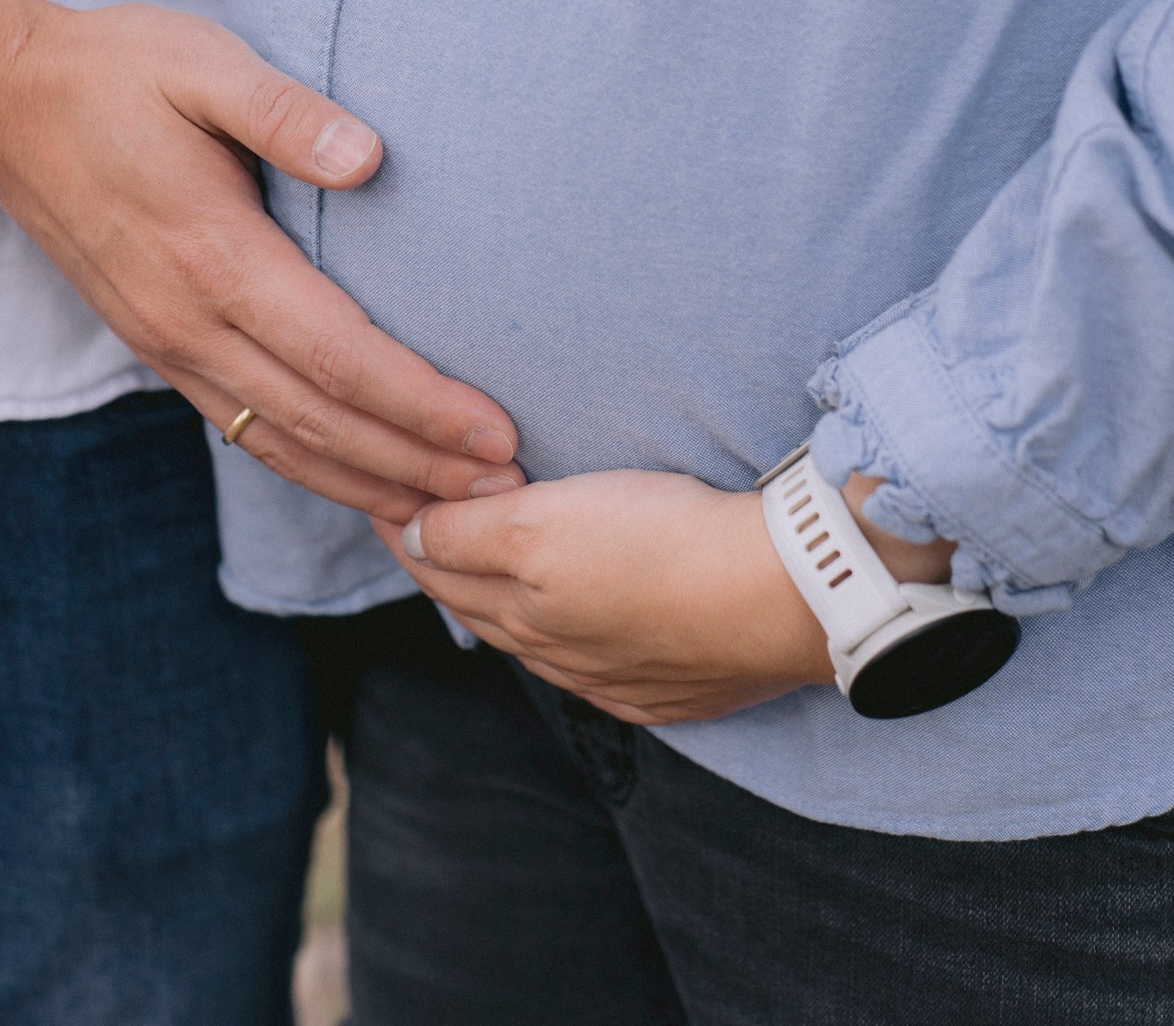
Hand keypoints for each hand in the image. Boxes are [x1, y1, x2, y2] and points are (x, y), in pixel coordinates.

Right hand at [0, 1, 522, 522]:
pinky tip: (361, 478)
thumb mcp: (204, 63)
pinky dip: (310, 466)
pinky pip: (243, 427)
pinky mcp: (156, 345)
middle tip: (506, 496)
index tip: (495, 435)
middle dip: (417, 465)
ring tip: (451, 512)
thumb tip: (370, 158)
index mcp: (214, 254)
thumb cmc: (117, 71)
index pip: (337, 357)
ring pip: (280, 442)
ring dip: (370, 482)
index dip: (421, 406)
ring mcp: (166, 341)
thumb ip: (285, 111)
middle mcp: (188, 319)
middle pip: (320, 421)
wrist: (3, 102)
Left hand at [374, 469, 955, 722]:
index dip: (409, 525)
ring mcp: (620, 676)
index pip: (440, 569)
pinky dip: (569, 633)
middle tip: (418, 514)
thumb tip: (415, 535)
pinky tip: (574, 621)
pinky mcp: (676, 686)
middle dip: (445, 562)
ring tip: (486, 560)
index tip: (386, 487)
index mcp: (524, 613)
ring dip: (505, 597)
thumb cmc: (666, 543)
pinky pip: (598, 663)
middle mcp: (563, 655)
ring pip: (538, 636)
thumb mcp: (547, 524)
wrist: (787, 595)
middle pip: (481, 606)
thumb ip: (471, 534)